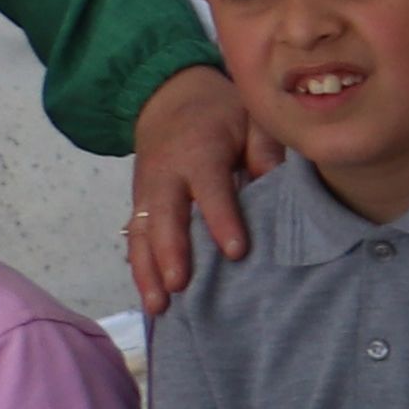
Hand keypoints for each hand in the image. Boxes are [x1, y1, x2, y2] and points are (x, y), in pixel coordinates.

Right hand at [124, 64, 269, 314]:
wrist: (168, 100)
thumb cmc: (220, 113)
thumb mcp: (249, 116)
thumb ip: (265, 146)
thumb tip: (274, 180)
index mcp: (198, 153)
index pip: (210, 190)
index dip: (222, 220)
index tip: (237, 252)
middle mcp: (165, 176)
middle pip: (164, 218)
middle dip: (170, 253)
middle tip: (179, 286)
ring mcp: (146, 193)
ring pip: (140, 235)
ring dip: (146, 271)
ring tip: (159, 308)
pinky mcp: (139, 205)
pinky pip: (133, 238)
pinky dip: (139, 268)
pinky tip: (150, 297)